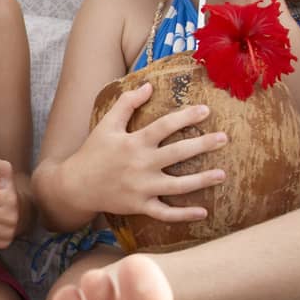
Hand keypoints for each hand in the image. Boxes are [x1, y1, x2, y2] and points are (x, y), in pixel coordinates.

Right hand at [66, 82, 227, 222]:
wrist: (75, 186)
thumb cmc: (93, 152)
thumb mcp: (107, 124)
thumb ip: (127, 103)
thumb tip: (149, 85)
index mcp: (134, 142)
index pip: (164, 126)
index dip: (186, 117)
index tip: (206, 111)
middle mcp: (140, 165)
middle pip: (177, 154)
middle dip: (202, 145)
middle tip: (224, 139)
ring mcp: (141, 188)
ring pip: (177, 186)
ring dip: (201, 181)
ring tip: (222, 174)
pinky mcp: (140, 206)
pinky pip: (165, 213)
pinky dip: (184, 215)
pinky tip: (203, 211)